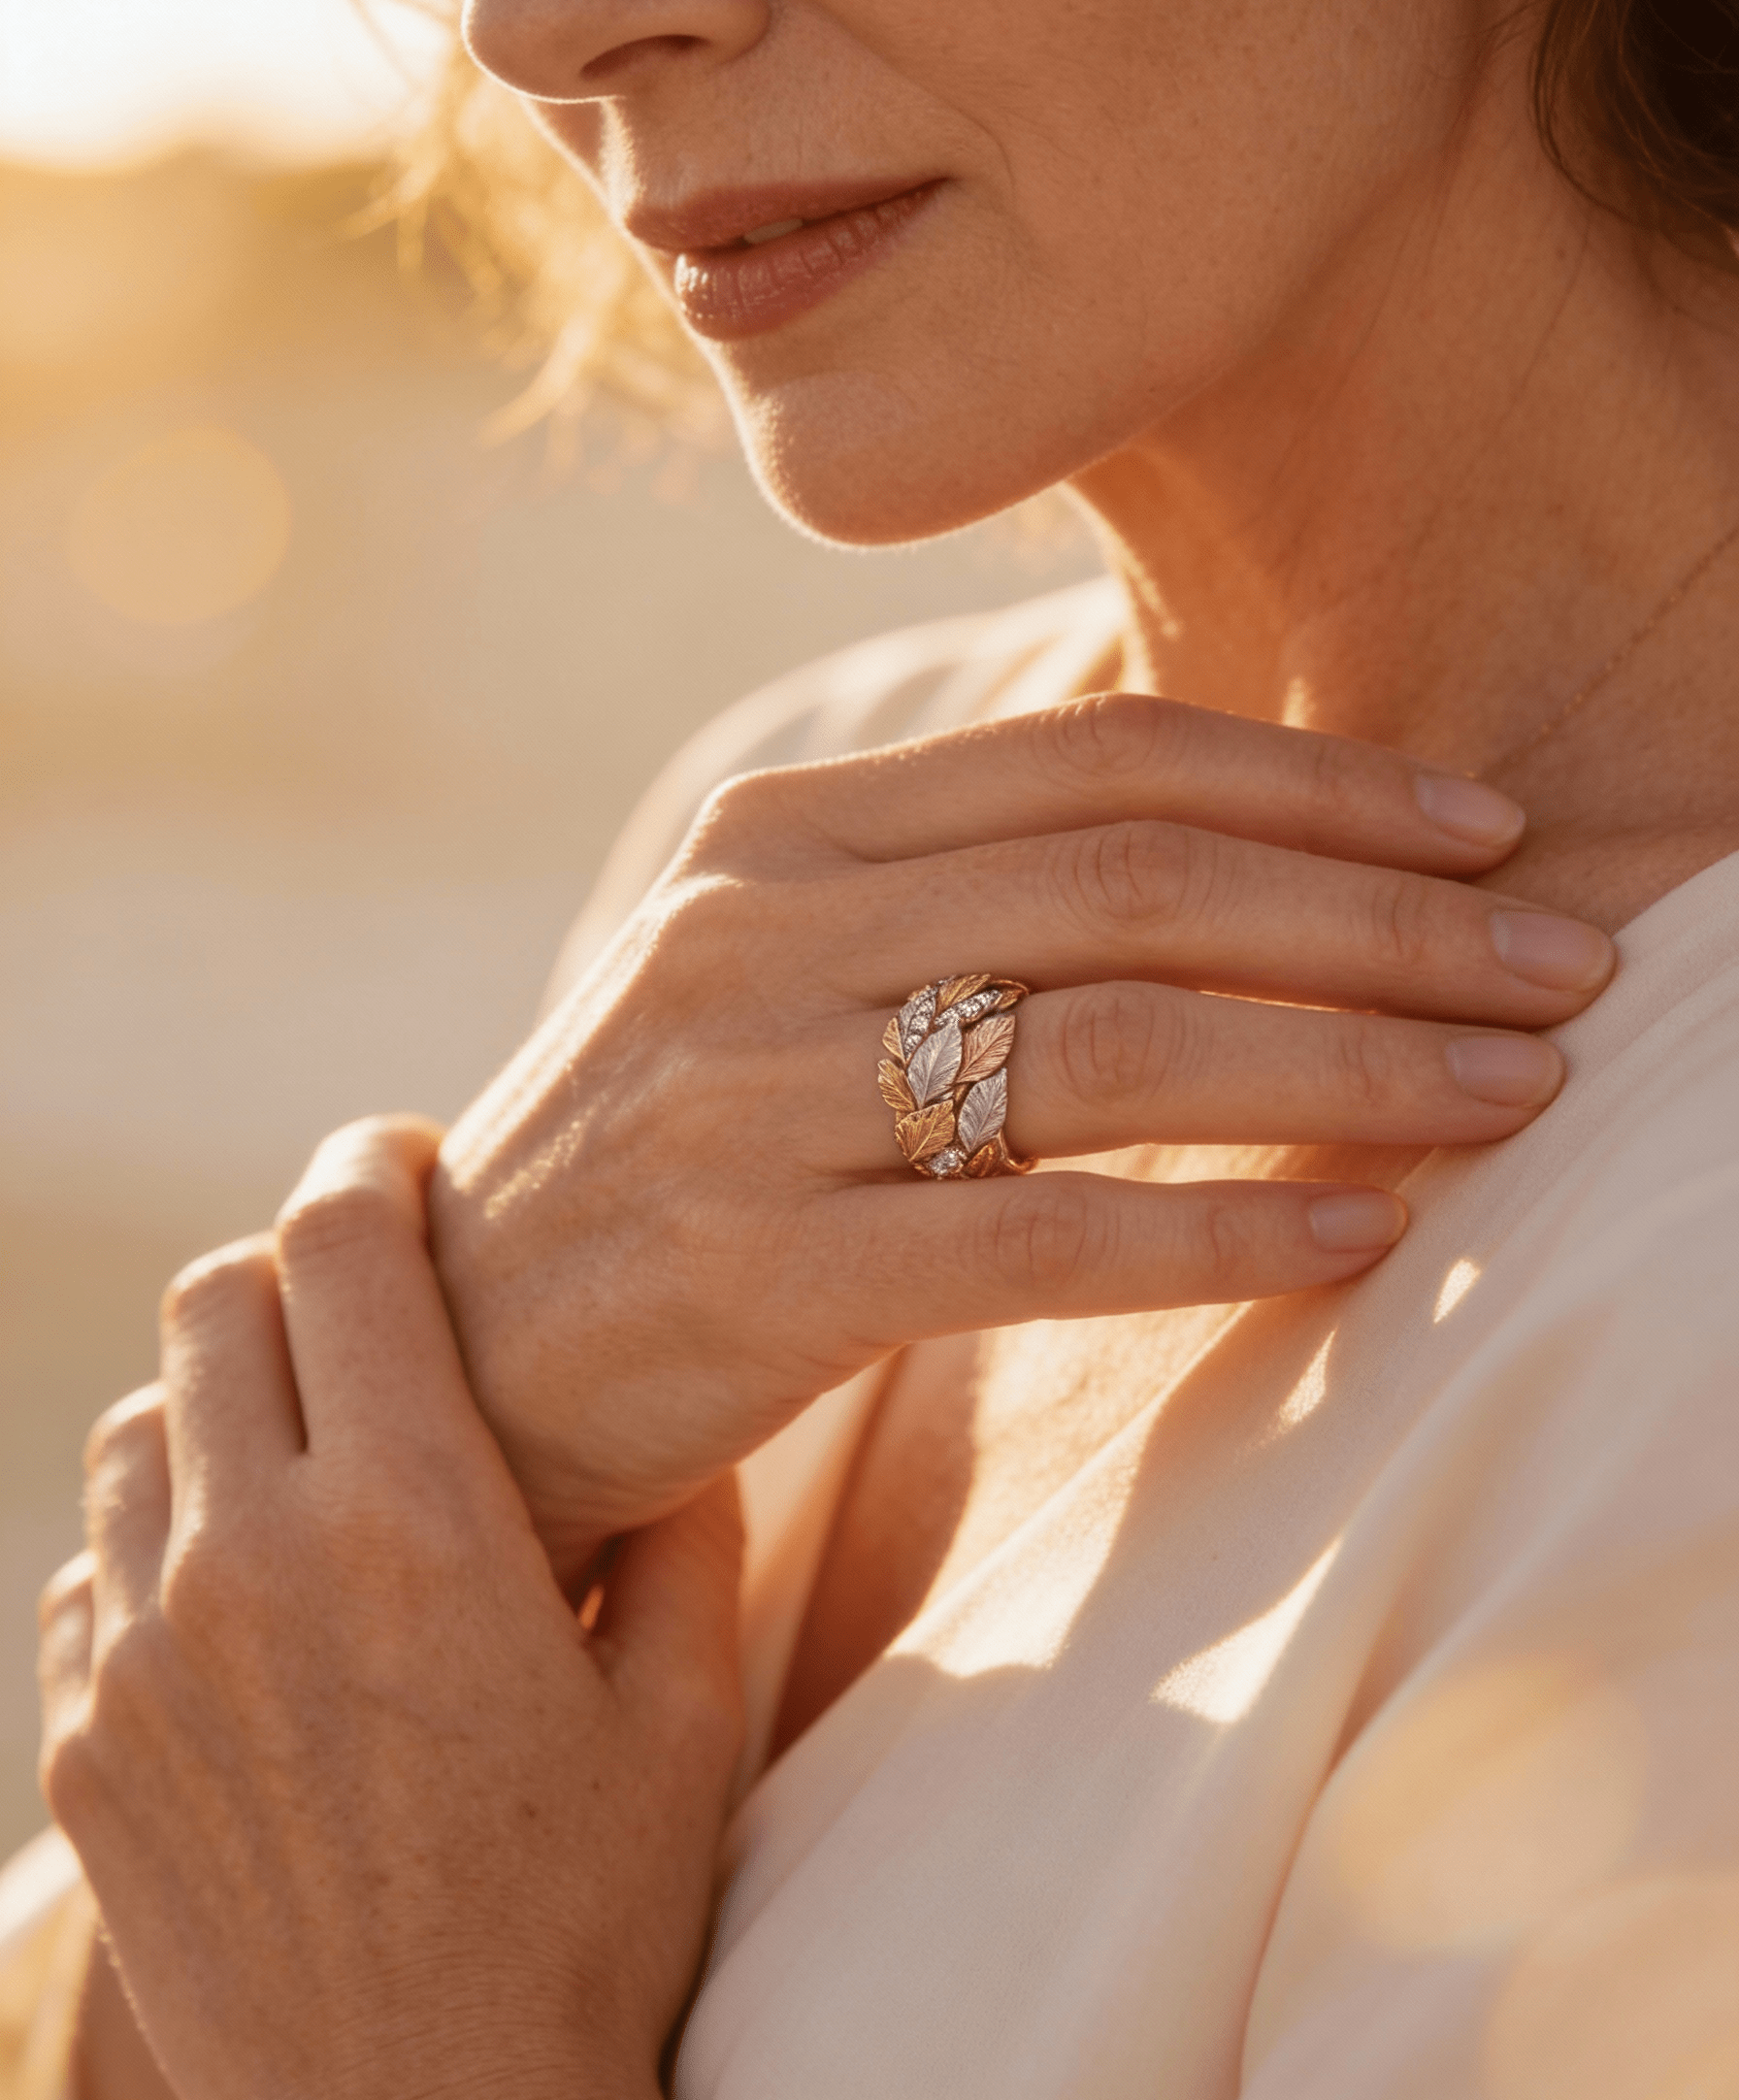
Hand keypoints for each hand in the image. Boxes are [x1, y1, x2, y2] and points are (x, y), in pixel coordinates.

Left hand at [38, 1119, 741, 2099]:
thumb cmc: (585, 1924)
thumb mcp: (685, 1714)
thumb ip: (685, 1532)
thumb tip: (670, 1418)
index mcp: (418, 1527)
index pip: (340, 1246)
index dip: (369, 1164)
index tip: (404, 1160)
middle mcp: (255, 1565)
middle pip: (215, 1299)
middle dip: (292, 1261)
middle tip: (367, 1295)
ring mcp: (143, 1659)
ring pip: (137, 1422)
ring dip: (220, 1395)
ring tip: (305, 1443)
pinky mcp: (84, 1749)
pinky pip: (92, 1566)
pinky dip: (160, 1532)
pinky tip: (243, 1590)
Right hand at [429, 694, 1613, 1576]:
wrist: (465, 1342)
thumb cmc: (679, 1147)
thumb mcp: (778, 965)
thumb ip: (960, 883)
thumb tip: (1231, 835)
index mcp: (784, 831)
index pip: (1096, 756)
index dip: (1316, 784)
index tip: (1489, 828)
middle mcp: (761, 932)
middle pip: (1136, 884)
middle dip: (1384, 917)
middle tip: (1569, 959)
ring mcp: (753, 1099)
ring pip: (1112, 1046)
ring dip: (1351, 1063)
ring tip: (1521, 1089)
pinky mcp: (765, 1273)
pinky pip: (1044, 1238)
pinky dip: (1224, 1231)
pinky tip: (1362, 1237)